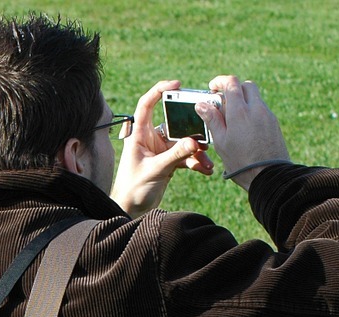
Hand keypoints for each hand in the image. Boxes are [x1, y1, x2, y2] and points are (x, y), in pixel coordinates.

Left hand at [110, 80, 214, 217]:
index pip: (146, 104)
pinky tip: (205, 170)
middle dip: (191, 129)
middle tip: (206, 131)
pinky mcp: (168, 161)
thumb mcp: (155, 170)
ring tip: (207, 160)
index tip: (177, 84)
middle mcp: (150, 138)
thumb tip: (195, 143)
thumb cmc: (133, 188)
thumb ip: (175, 155)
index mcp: (139, 134)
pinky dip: (196, 162)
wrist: (131, 209)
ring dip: (197, 151)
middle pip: (174, 123)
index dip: (159, 90)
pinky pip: (186, 156)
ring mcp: (160, 149)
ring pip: (184, 142)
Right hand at [200, 76, 290, 189]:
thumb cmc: (241, 161)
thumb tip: (202, 104)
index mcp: (240, 111)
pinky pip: (261, 109)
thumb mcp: (221, 141)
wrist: (269, 174)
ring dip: (242, 100)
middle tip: (221, 101)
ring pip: (254, 97)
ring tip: (231, 118)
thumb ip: (212, 119)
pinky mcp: (273, 122)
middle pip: (246, 85)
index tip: (212, 87)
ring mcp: (267, 114)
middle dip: (233, 88)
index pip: (232, 83)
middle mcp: (256, 108)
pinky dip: (250, 110)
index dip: (220, 81)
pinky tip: (243, 127)